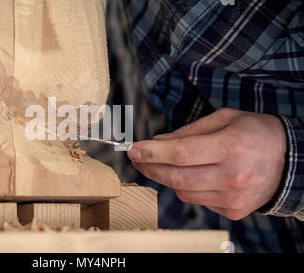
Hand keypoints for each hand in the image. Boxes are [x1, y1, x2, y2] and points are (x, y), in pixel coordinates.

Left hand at [127, 108, 286, 219]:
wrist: (290, 160)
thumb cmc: (254, 132)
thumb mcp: (224, 118)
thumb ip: (188, 132)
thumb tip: (157, 143)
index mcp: (231, 146)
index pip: (180, 154)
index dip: (152, 153)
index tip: (133, 149)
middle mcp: (233, 176)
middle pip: (176, 177)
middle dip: (150, 168)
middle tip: (138, 158)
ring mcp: (234, 197)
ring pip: (183, 192)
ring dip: (167, 178)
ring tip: (163, 164)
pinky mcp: (233, 211)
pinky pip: (197, 200)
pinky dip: (188, 187)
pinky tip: (193, 175)